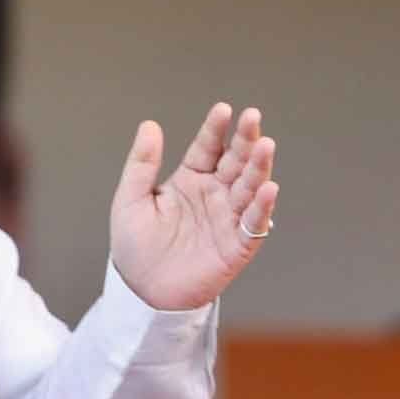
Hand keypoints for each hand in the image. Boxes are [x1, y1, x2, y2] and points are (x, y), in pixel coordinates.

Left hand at [110, 103, 278, 310]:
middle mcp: (213, 195)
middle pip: (234, 162)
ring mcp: (227, 218)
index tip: (224, 109)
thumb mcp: (131, 199)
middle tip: (253, 117)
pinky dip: (262, 207)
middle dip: (245, 140)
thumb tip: (150, 125)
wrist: (140, 289)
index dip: (215, 130)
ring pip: (248, 188)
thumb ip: (142, 164)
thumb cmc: (135, 245)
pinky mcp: (236, 246)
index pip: (207, 148)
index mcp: (189, 180)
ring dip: (259, 168)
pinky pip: (253, 224)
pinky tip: (268, 188)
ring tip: (265, 146)